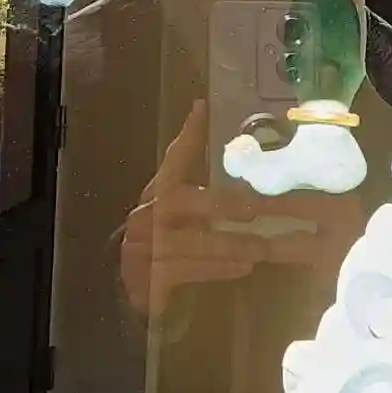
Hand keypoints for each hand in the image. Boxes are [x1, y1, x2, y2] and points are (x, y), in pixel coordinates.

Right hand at [120, 104, 268, 319]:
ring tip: (261, 248)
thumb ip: (198, 180)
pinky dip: (217, 270)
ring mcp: (142, 248)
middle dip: (220, 205)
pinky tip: (242, 268)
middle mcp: (146, 216)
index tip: (202, 108)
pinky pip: (187, 271)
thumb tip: (213, 126)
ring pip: (188, 242)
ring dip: (228, 246)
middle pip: (180, 202)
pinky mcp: (148, 279)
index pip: (172, 159)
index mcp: (156, 194)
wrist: (130, 283)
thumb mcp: (181, 210)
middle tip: (254, 210)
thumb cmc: (166, 238)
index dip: (187, 135)